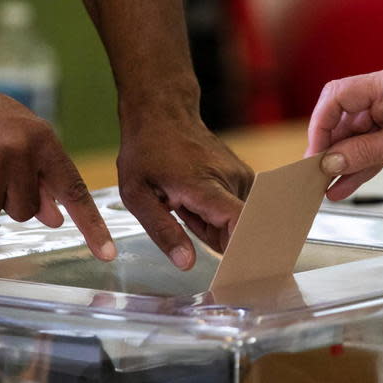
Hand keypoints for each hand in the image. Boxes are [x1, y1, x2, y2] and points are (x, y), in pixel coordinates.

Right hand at [0, 92, 115, 260]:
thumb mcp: (17, 139)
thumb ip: (39, 176)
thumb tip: (56, 217)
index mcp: (45, 140)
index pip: (75, 190)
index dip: (91, 224)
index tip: (107, 252)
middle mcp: (27, 150)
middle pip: (30, 210)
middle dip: (11, 200)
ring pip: (3, 212)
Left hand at [117, 118, 252, 269]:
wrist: (163, 113)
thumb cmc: (146, 152)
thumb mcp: (137, 196)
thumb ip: (163, 231)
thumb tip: (187, 263)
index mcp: (206, 185)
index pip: (242, 224)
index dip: (240, 251)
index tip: (229, 269)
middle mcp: (233, 180)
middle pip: (236, 232)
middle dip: (212, 238)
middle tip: (181, 214)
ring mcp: (242, 177)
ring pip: (235, 224)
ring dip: (212, 225)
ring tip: (185, 202)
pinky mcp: (245, 177)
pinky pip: (236, 212)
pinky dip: (216, 214)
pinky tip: (196, 197)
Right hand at [306, 65, 382, 200]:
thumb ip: (368, 151)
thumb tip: (331, 162)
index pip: (338, 97)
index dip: (320, 125)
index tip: (315, 154)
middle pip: (345, 118)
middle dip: (329, 147)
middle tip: (316, 176)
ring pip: (360, 137)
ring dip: (344, 162)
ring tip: (326, 189)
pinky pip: (377, 149)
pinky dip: (363, 166)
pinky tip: (346, 186)